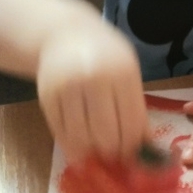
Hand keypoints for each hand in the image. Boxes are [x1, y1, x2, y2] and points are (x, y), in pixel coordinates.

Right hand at [36, 19, 148, 164]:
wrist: (63, 35)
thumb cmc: (103, 56)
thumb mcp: (127, 71)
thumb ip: (135, 105)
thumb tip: (145, 146)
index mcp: (122, 73)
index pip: (132, 122)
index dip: (134, 146)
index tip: (134, 157)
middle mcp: (94, 79)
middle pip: (106, 133)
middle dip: (113, 153)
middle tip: (115, 157)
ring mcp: (68, 87)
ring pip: (82, 137)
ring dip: (90, 153)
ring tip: (97, 155)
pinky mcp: (47, 96)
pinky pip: (60, 132)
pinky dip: (70, 146)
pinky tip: (78, 149)